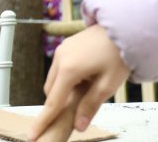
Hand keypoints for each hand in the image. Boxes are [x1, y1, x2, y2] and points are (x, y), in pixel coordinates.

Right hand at [28, 25, 130, 140]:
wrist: (124, 27)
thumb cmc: (119, 54)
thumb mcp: (108, 84)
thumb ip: (90, 105)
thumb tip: (78, 125)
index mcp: (69, 70)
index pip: (52, 102)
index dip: (43, 121)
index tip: (33, 134)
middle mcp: (60, 59)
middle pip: (50, 91)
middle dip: (58, 103)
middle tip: (76, 109)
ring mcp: (61, 51)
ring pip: (54, 79)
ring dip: (63, 89)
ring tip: (88, 88)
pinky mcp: (66, 46)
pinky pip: (59, 68)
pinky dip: (67, 78)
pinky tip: (86, 77)